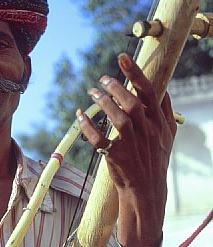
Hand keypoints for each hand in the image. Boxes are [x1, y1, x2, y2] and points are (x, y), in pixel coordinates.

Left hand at [77, 53, 176, 246]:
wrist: (146, 189)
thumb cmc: (155, 159)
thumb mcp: (167, 136)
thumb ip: (166, 112)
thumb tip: (163, 90)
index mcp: (159, 123)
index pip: (150, 92)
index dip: (136, 73)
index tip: (122, 57)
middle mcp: (147, 131)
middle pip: (131, 102)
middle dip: (115, 86)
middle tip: (102, 79)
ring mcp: (132, 144)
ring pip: (117, 117)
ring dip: (102, 102)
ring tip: (92, 93)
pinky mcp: (116, 156)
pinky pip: (99, 138)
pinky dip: (87, 126)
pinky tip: (80, 115)